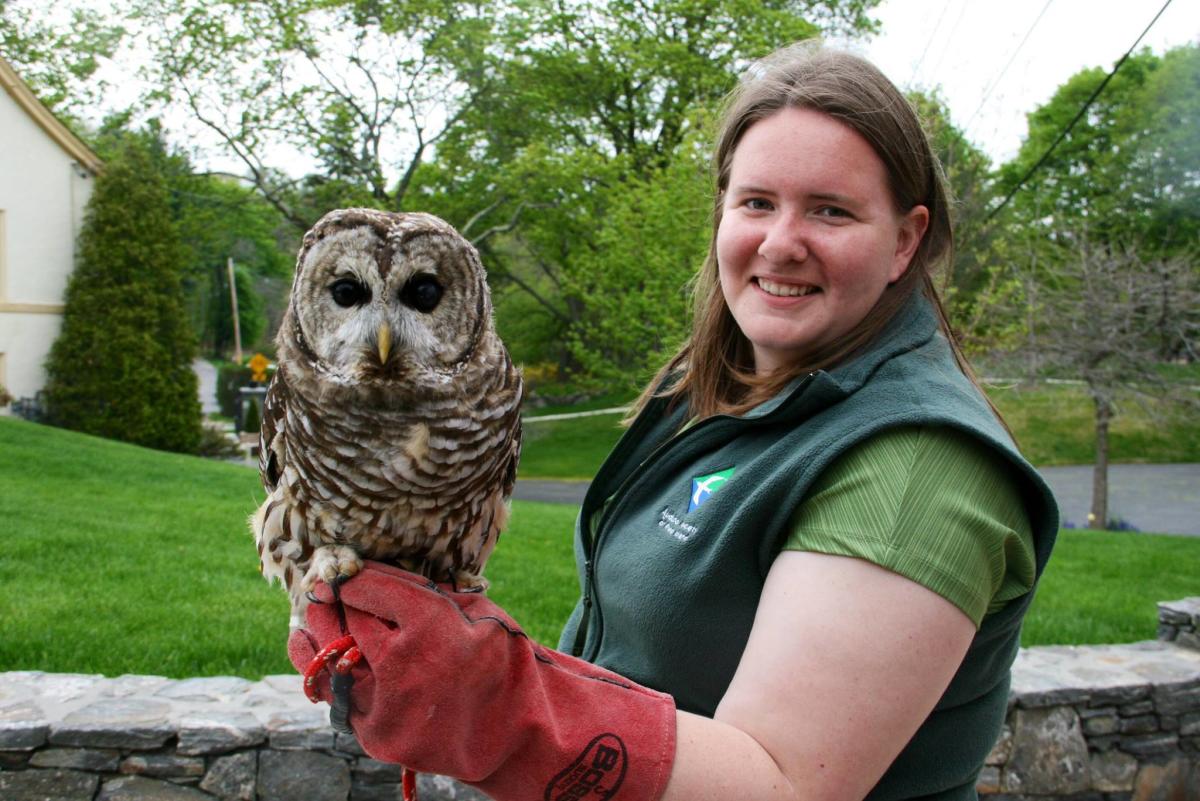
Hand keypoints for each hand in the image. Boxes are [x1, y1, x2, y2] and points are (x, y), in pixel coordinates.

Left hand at [289, 561, 675, 800]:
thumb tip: (375, 571)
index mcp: (431, 623)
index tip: (345, 568)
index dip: (353, 575)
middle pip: (344, 619)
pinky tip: (317, 653)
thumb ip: (426, 591)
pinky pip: (339, 698)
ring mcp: (387, 704)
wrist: (518, 731)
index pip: (368, 587)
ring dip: (315, 633)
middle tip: (320, 586)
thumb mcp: (475, 608)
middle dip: (331, 599)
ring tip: (310, 616)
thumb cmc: (499, 658)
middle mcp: (403, 663)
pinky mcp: (378, 736)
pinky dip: (328, 674)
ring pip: (328, 660)